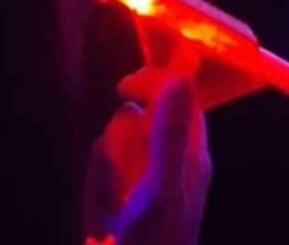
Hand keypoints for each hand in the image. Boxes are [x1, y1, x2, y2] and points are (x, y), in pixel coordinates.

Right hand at [85, 60, 211, 244]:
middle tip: (116, 183)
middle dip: (117, 145)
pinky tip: (101, 225)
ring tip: (109, 219)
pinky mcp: (118, 202)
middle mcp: (169, 164)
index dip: (154, 85)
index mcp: (192, 158)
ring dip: (103, 178)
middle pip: (137, 120)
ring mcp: (141, 184)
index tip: (125, 88)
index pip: (180, 96)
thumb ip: (170, 130)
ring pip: (112, 146)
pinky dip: (96, 197)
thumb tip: (185, 63)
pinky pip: (100, 176)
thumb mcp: (161, 190)